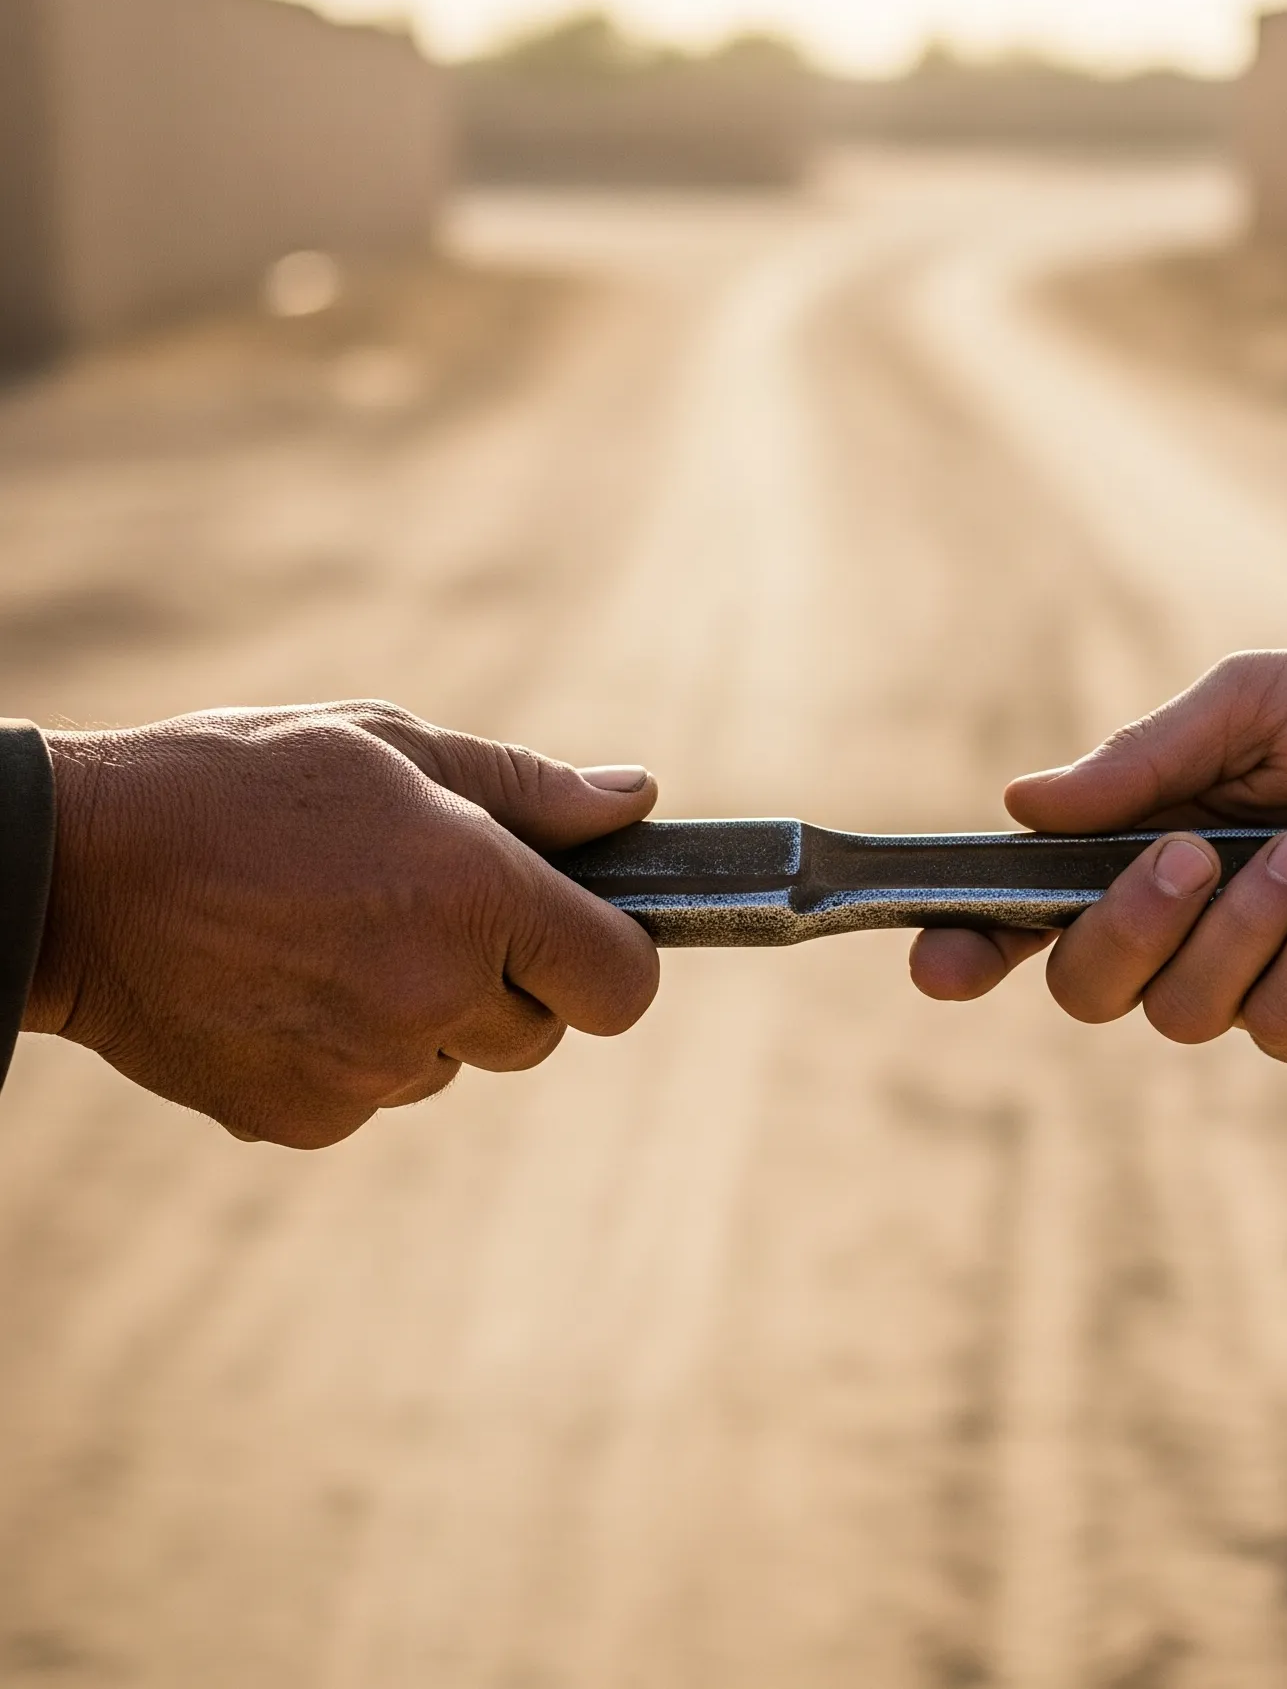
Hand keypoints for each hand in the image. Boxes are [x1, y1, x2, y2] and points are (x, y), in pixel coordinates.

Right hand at [25, 702, 660, 1146]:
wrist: (71, 872)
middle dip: (509, 981)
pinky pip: (374, 1095)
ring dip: (427, 1016)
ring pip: (452, 1063)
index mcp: (478, 897)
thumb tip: (634, 801)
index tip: (580, 930)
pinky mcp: (307, 1120)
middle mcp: (436, 997)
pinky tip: (288, 982)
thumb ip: (529, 788)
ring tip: (335, 933)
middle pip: (540, 1031)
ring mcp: (370, 1072)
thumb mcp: (392, 746)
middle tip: (426, 911)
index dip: (612, 956)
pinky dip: (351, 1053)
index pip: (622, 983)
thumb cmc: (239, 784)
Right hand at [910, 646, 1286, 1063]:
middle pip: (1084, 984)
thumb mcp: (1259, 704)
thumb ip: (1145, 757)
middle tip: (1196, 853)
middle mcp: (1182, 926)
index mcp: (1142, 844)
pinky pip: (1279, 1024)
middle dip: (1130, 925)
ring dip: (1245, 925)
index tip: (938, 966)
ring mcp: (1250, 983)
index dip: (970, 947)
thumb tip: (1021, 803)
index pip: (1030, 913)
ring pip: (1180, 1011)